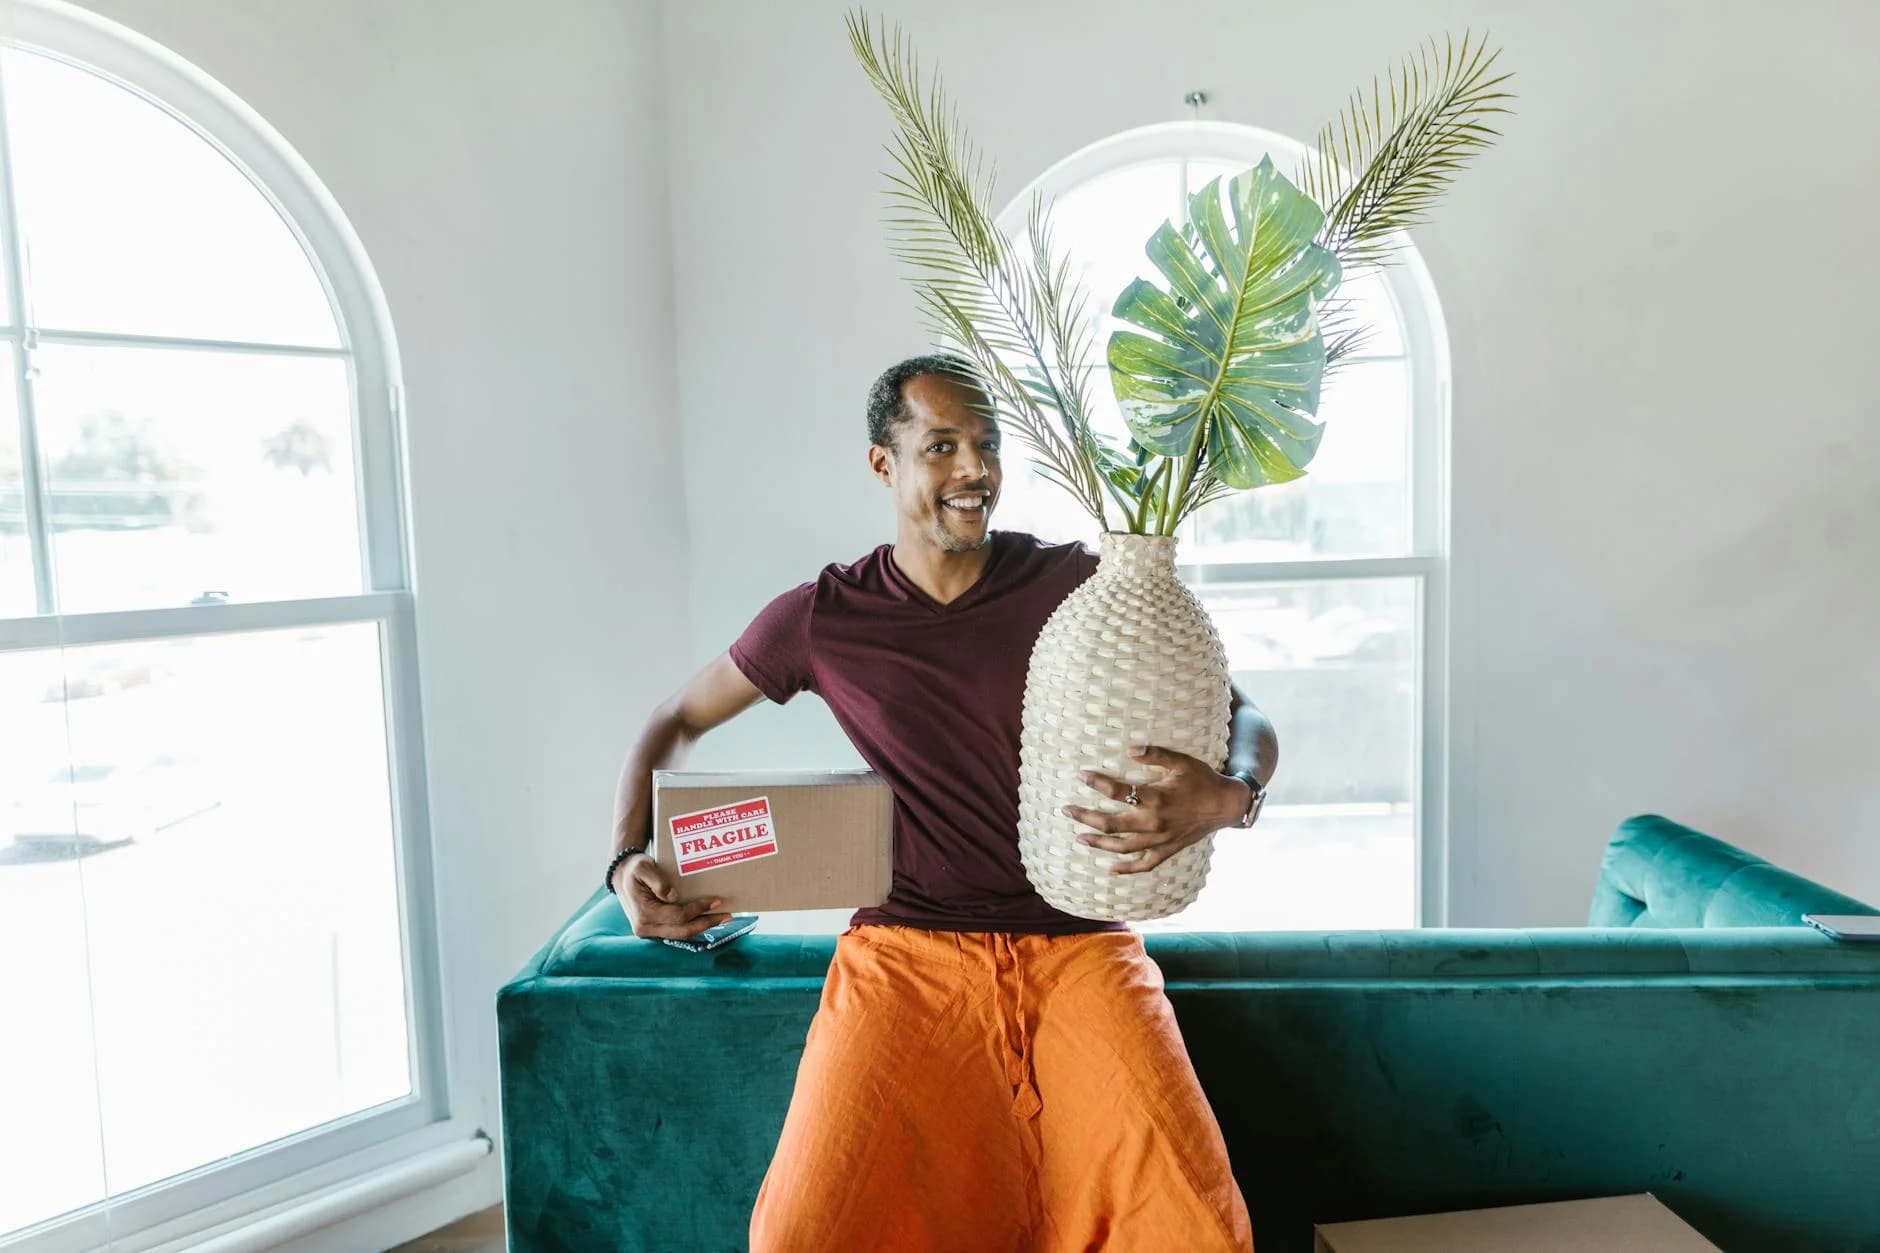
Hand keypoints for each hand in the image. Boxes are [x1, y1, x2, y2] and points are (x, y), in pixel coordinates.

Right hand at [615, 853, 730, 938]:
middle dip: (706, 923)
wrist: (622, 875)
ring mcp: (650, 931)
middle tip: (727, 915)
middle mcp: (646, 927)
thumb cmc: (634, 869)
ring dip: (702, 927)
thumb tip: (673, 896)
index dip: (698, 909)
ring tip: (722, 917)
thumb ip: (657, 880)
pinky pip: (678, 930)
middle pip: (682, 931)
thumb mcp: (643, 867)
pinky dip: (693, 925)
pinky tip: (707, 918)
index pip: (678, 916)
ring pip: (681, 934)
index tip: (716, 900)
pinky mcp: (655, 929)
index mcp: (644, 914)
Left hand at [1062, 745, 1249, 875]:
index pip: (1119, 792)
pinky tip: (1110, 869)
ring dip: (1099, 844)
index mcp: (1156, 798)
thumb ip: (1155, 754)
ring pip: (1123, 847)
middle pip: (1112, 824)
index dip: (1098, 783)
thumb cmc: (1202, 780)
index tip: (1082, 776)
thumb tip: (1130, 749)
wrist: (1225, 805)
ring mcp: (1160, 839)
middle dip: (1086, 818)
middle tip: (1067, 811)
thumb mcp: (1181, 761)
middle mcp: (1154, 822)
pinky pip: (1144, 864)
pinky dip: (1127, 869)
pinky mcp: (1167, 850)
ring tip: (1080, 837)